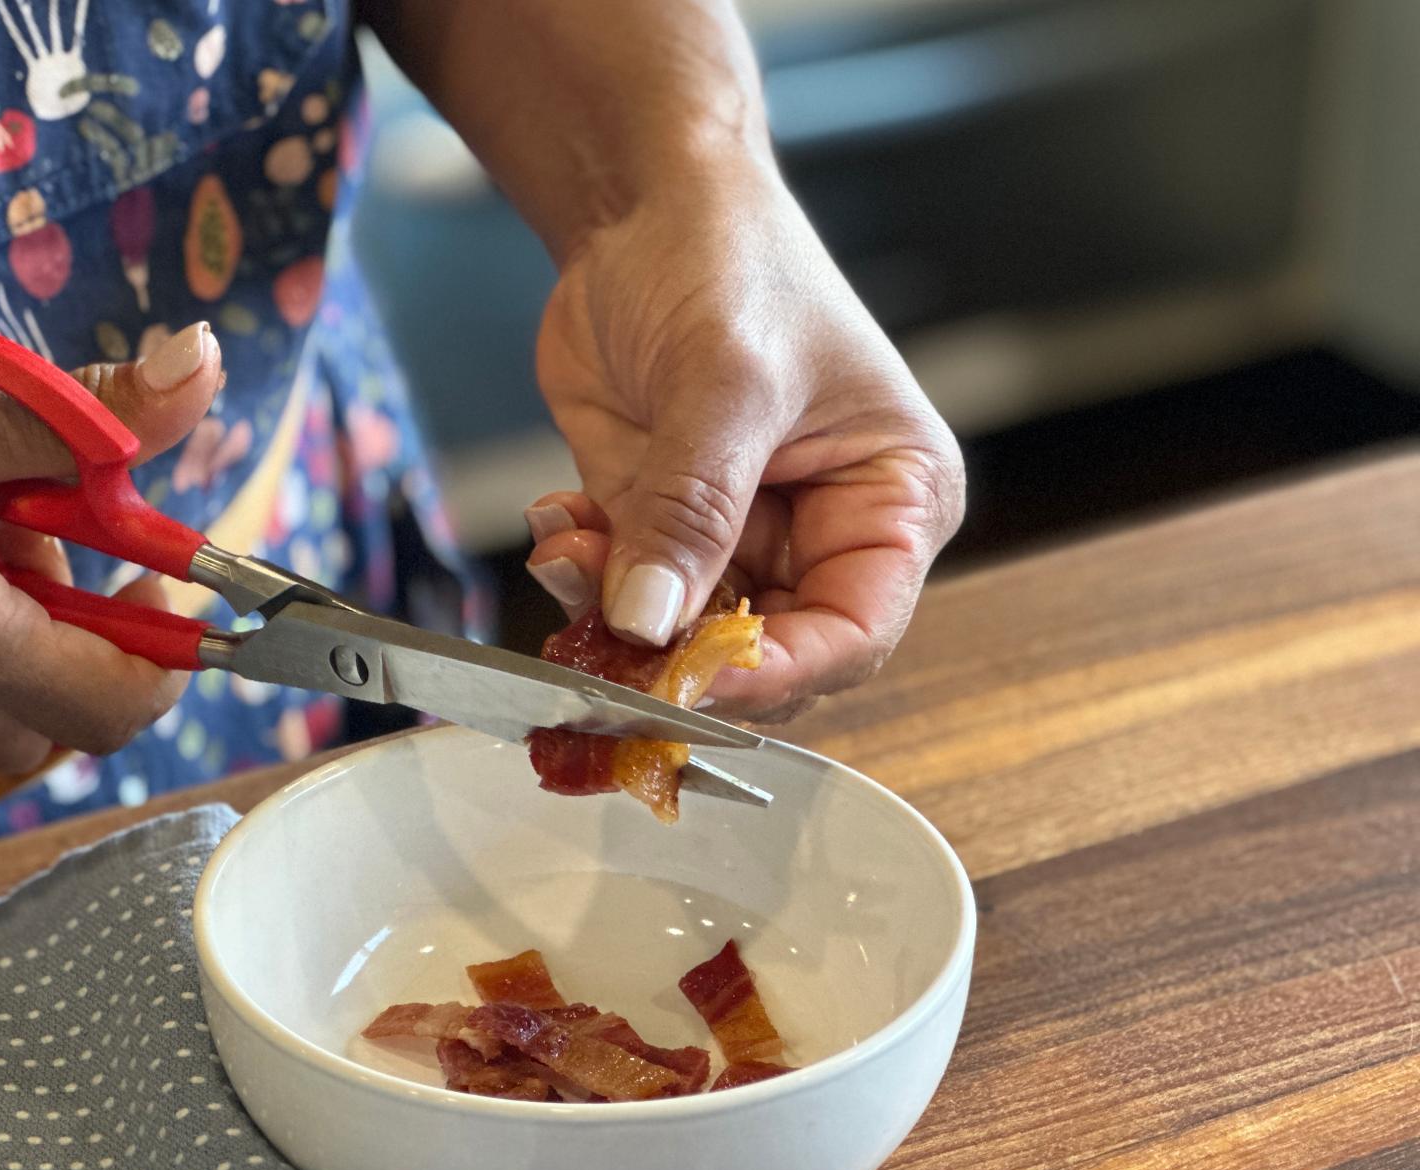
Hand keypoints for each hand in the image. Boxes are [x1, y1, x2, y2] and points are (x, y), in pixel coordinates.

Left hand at [526, 168, 963, 721]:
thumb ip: (692, 509)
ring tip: (568, 545)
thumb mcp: (726, 381)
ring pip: (677, 634)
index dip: (773, 676)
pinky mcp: (660, 522)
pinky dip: (579, 575)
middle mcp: (821, 533)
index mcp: (891, 500)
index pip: (853, 634)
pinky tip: (556, 520)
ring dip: (610, 613)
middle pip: (760, 653)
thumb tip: (652, 622)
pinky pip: (619, 590)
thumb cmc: (731, 258)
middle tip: (603, 640)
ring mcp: (734, 534)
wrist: (642, 206)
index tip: (689, 685)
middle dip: (676, 655)